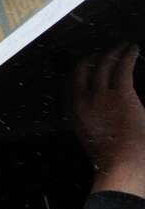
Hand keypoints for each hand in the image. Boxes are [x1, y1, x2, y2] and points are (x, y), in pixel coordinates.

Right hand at [72, 43, 144, 195]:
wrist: (122, 162)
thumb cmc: (111, 157)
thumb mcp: (94, 138)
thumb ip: (95, 124)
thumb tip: (100, 118)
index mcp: (76, 113)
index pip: (74, 84)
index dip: (81, 70)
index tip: (88, 63)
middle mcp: (84, 100)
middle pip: (86, 71)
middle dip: (95, 58)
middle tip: (106, 51)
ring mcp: (102, 96)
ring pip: (104, 66)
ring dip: (113, 52)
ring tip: (122, 46)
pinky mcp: (121, 94)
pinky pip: (123, 68)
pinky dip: (128, 56)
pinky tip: (133, 49)